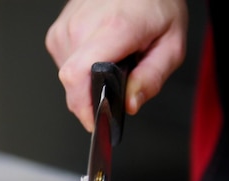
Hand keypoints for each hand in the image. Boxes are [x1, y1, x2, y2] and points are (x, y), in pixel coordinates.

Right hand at [45, 0, 187, 130]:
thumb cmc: (155, 4)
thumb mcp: (171, 45)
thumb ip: (151, 78)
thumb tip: (130, 104)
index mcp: (112, 29)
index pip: (77, 77)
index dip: (83, 107)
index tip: (95, 121)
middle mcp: (82, 27)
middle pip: (73, 84)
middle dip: (94, 95)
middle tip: (119, 79)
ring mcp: (65, 28)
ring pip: (68, 76)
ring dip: (88, 79)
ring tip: (111, 57)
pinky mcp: (57, 31)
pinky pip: (64, 64)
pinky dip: (82, 66)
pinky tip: (99, 50)